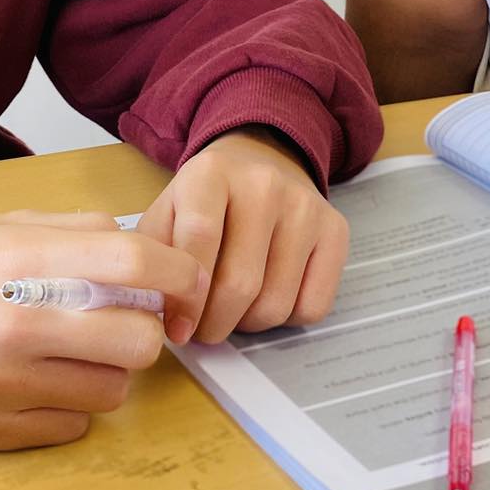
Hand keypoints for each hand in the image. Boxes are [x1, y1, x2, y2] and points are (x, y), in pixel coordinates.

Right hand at [0, 210, 204, 449]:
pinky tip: (40, 381)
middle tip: (121, 323)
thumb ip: (78, 231)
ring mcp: (2, 383)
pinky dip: (70, 405)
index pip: (132, 260)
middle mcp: (16, 323)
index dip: (179, 271)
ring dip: (106, 371)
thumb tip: (143, 251)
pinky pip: (73, 425)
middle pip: (138, 341)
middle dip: (143, 331)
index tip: (188, 281)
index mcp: (21, 259)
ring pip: (112, 391)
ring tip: (71, 352)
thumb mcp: (4, 226)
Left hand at [138, 127, 350, 344]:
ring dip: (248, 324)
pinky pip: (312, 307)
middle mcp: (264, 184)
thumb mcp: (167, 210)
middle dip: (214, 324)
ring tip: (233, 309)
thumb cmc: (207, 198)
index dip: (186, 298)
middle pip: (240, 282)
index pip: (199, 240)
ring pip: (275, 303)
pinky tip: (268, 297)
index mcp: (211, 173)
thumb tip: (153, 310)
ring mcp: (305, 206)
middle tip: (203, 330)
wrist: (262, 160)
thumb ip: (154, 255)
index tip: (178, 329)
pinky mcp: (336, 230)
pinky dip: (286, 320)